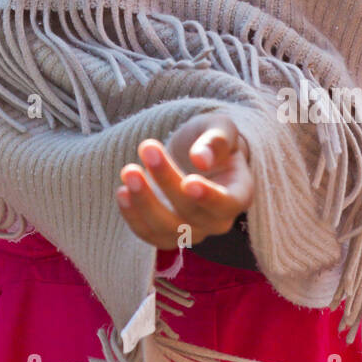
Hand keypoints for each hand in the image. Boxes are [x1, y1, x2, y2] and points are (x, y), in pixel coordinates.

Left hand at [116, 111, 253, 249]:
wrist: (194, 155)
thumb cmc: (210, 139)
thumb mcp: (219, 127)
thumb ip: (216, 140)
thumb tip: (201, 159)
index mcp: (239, 192)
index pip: (229, 204)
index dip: (210, 197)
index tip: (189, 181)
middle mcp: (218, 219)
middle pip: (192, 213)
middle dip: (166, 181)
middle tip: (147, 147)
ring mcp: (192, 230)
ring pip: (168, 230)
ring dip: (145, 202)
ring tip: (128, 171)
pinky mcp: (166, 233)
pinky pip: (150, 235)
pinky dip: (133, 217)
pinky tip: (122, 192)